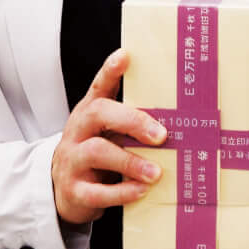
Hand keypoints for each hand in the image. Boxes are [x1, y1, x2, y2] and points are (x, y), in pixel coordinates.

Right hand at [50, 51, 167, 225]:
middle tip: (161, 135)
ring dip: (131, 162)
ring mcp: (73, 161)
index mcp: (90, 114)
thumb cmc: (98, 154)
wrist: (65, 190)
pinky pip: (96, 192)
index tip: (125, 56)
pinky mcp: (74, 191)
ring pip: (97, 152)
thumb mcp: (110, 133)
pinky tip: (141, 191)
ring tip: (156, 173)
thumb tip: (184, 116)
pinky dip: (121, 192)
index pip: (98, 87)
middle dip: (132, 121)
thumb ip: (134, 122)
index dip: (110, 72)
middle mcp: (78, 132)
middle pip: (98, 114)